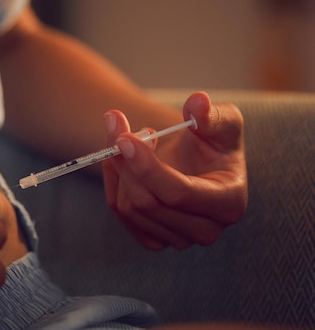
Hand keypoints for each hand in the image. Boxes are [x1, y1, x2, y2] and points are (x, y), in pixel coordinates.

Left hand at [102, 92, 247, 249]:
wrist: (198, 162)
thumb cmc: (215, 141)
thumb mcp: (222, 121)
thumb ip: (212, 114)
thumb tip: (198, 103)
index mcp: (228, 203)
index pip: (179, 193)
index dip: (147, 166)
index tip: (125, 138)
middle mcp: (205, 230)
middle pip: (148, 202)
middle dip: (124, 162)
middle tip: (116, 125)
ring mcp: (178, 240)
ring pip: (129, 208)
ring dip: (117, 167)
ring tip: (127, 137)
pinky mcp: (153, 239)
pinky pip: (120, 213)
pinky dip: (113, 182)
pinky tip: (122, 159)